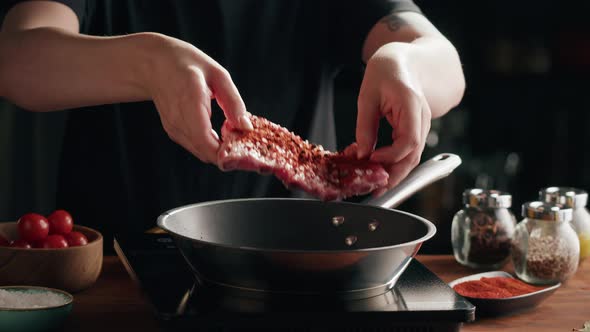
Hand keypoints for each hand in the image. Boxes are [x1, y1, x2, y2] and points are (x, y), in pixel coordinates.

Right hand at [142, 33, 252, 163]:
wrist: (155, 64)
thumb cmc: (187, 64)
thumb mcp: (218, 75)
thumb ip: (233, 102)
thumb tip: (246, 127)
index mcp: (190, 100)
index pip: (205, 139)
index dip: (225, 151)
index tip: (244, 148)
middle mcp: (178, 118)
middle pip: (205, 152)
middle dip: (227, 153)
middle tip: (243, 140)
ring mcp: (173, 127)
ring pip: (202, 153)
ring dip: (219, 150)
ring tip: (232, 134)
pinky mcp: (173, 132)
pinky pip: (196, 147)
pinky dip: (210, 146)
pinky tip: (219, 134)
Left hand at [355, 43, 431, 195]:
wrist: (403, 60)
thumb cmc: (386, 70)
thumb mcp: (367, 96)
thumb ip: (365, 127)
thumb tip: (360, 154)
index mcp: (411, 105)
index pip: (408, 141)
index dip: (391, 156)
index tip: (371, 159)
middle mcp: (422, 117)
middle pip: (413, 154)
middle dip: (395, 175)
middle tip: (376, 190)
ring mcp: (421, 124)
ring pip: (412, 156)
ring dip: (395, 172)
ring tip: (375, 185)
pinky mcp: (416, 129)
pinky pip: (408, 150)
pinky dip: (394, 162)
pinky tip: (378, 168)